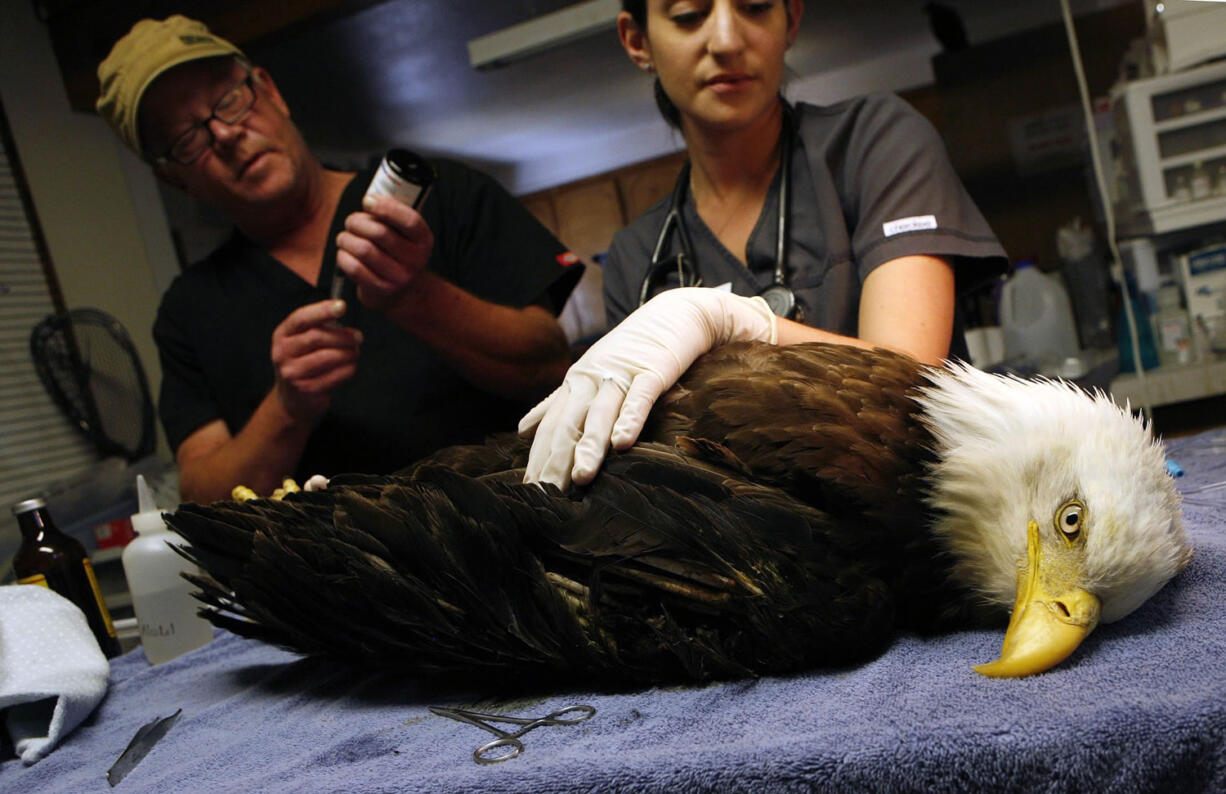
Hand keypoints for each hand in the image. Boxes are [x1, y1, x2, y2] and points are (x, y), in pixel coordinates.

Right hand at [270, 299, 361, 420]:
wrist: (294, 398)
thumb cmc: (304, 361)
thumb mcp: (302, 340)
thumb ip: (319, 326)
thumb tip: (341, 312)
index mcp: (282, 335)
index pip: (301, 318)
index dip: (322, 310)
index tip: (342, 306)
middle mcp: (282, 353)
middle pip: (317, 337)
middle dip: (343, 335)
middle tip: (358, 337)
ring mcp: (292, 373)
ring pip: (329, 357)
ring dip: (349, 353)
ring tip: (355, 352)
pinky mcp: (307, 389)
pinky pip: (336, 375)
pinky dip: (349, 369)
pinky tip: (351, 366)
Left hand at [335, 195, 433, 310]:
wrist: (403, 291)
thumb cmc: (398, 253)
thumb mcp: (405, 234)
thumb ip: (393, 215)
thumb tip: (370, 198)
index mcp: (424, 240)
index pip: (409, 220)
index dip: (386, 207)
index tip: (367, 201)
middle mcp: (416, 259)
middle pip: (380, 233)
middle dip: (358, 222)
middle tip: (351, 222)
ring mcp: (400, 277)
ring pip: (364, 250)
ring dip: (346, 239)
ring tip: (344, 237)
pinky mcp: (382, 289)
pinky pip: (355, 268)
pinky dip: (343, 256)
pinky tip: (344, 253)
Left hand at [519, 288, 777, 489]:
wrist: (675, 314)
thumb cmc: (632, 350)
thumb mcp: (589, 375)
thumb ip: (556, 403)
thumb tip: (521, 428)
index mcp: (574, 384)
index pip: (550, 426)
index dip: (538, 458)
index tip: (529, 493)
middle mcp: (591, 380)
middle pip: (568, 424)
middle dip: (556, 460)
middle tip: (547, 495)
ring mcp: (620, 374)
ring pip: (600, 414)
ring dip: (590, 446)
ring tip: (582, 479)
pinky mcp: (652, 371)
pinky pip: (639, 398)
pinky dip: (630, 420)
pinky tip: (623, 444)